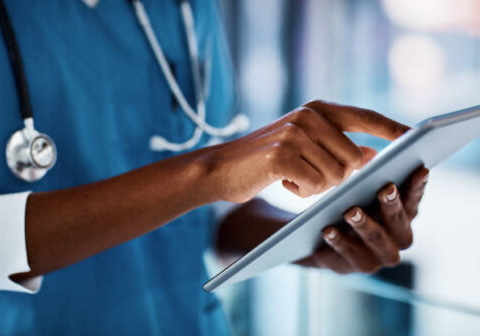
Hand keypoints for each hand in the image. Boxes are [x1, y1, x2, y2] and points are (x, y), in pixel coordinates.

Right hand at [204, 100, 408, 202]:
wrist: (220, 168)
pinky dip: (301, 192)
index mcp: (317, 109)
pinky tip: (281, 181)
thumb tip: (372, 155)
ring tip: (291, 176)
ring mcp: (295, 133)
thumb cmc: (265, 162)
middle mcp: (308, 115)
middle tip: (307, 175)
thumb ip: (337, 145)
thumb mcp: (303, 146)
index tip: (413, 139)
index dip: (391, 129)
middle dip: (337, 177)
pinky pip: (314, 186)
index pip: (364, 117)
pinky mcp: (282, 155)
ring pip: (335, 176)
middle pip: (354, 159)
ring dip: (317, 186)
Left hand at [297, 167, 428, 273]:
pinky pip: (347, 253)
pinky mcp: (356, 266)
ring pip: (374, 238)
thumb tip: (371, 155)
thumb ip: (369, 177)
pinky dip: (338, 240)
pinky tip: (327, 229)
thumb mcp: (361, 192)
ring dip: (363, 223)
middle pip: (398, 222)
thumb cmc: (350, 206)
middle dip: (392, 205)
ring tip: (350, 211)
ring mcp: (379, 256)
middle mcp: (398, 239)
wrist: (324, 240)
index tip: (419, 169)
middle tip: (385, 188)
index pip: (414, 201)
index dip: (417, 187)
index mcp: (405, 217)